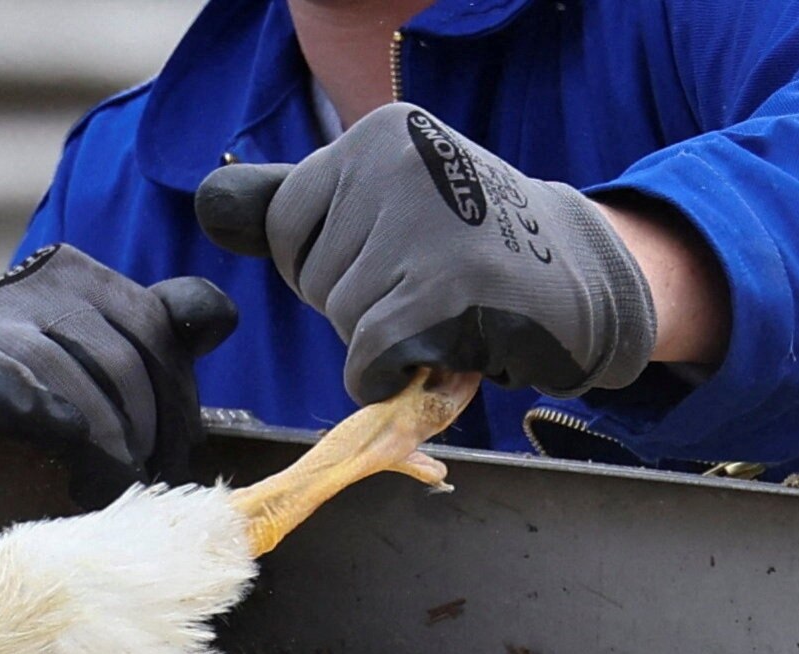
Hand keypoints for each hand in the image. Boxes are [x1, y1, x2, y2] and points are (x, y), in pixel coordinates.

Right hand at [0, 244, 236, 505]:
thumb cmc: (27, 411)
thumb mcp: (100, 368)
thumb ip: (157, 340)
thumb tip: (219, 317)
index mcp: (77, 274)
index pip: (153, 327)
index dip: (177, 400)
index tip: (176, 460)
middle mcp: (26, 281)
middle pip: (114, 355)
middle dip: (139, 431)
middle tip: (141, 488)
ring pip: (63, 372)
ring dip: (97, 440)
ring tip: (105, 489)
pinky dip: (40, 418)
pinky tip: (62, 452)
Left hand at [195, 102, 656, 403]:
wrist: (587, 280)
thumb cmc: (472, 247)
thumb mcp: (387, 200)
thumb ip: (301, 204)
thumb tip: (211, 206)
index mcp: (379, 135)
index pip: (285, 223)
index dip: (326, 262)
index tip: (390, 256)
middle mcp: (398, 166)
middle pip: (312, 276)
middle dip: (360, 300)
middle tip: (430, 282)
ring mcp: (424, 225)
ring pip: (342, 318)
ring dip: (385, 335)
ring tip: (447, 306)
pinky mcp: (446, 291)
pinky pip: (368, 358)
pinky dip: (390, 374)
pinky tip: (439, 348)